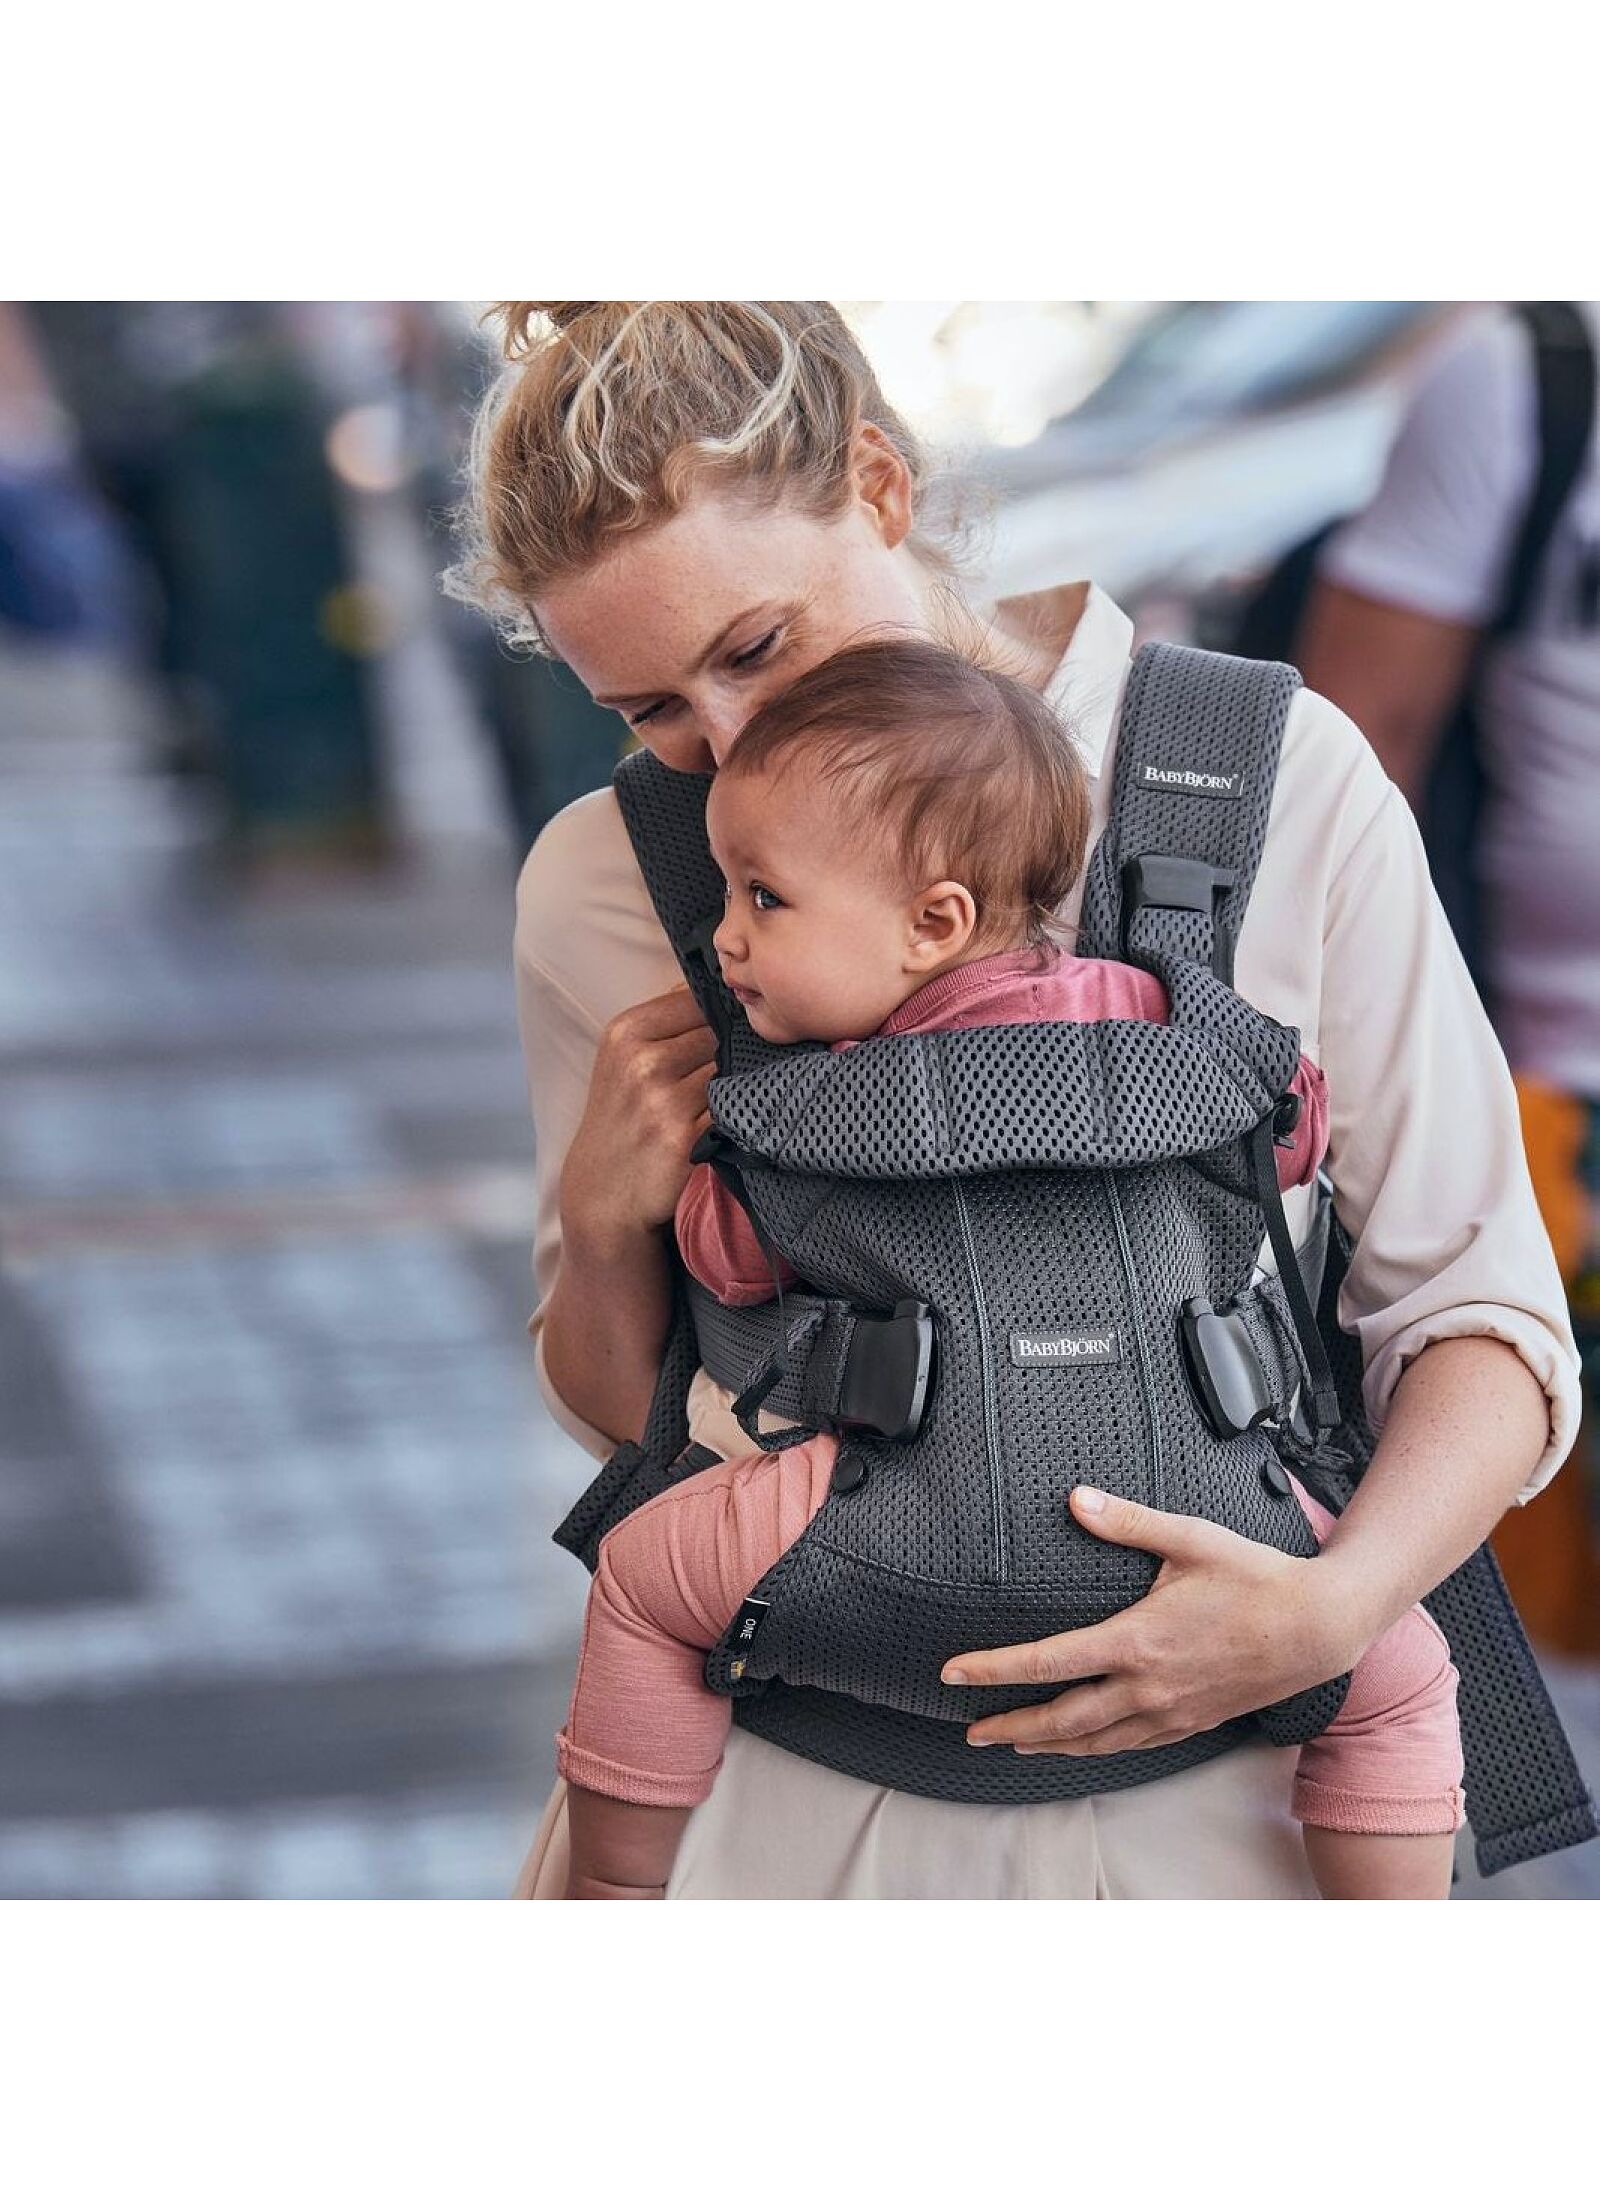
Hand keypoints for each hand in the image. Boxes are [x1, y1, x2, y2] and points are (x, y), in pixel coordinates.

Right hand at [560, 984, 716, 1246]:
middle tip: (731, 1070)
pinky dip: (739, 1112)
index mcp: (625, 1032)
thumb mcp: (623, 1059)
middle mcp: (642, 1062)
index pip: (698, 1000)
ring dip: (739, 1081)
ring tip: (731, 1095)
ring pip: (730, 1070)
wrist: (603, 1193)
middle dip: (731, 1049)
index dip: (718, 1016)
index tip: (725, 1032)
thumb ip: (666, 1021)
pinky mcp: (686, 1138)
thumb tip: (720, 986)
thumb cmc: (621, 1119)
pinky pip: (732, 1109)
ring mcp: (664, 1101)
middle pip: (720, 1034)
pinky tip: (732, 1120)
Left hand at [941, 1486, 1360, 1754]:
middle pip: (1061, 1718)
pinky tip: (1080, 1746)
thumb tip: (1076, 1499)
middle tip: (968, 1729)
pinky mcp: (1191, 1722)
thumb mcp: (1189, 1539)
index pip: (1048, 1661)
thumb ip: (1126, 1522)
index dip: (994, 1669)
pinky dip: (1094, 1749)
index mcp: (1137, 1641)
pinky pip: (1130, 1746)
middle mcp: (1148, 1686)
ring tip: (1011, 1741)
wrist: (1318, 1627)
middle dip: (1009, 1723)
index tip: (954, 1673)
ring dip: (1047, 1743)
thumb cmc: (1256, 1579)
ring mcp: (1170, 1712)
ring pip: (1094, 1741)